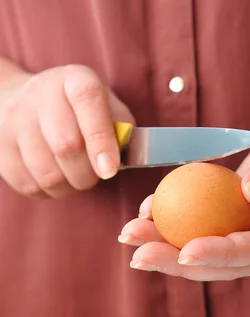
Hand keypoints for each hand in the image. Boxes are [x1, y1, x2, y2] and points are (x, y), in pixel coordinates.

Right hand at [0, 64, 133, 197]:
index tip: (109, 170)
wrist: (24, 103)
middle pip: (66, 146)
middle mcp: (40, 94)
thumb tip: (126, 157)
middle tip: (95, 175)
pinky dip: (49, 191)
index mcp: (74, 80)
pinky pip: (30, 186)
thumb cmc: (79, 114)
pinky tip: (55, 177)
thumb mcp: (107, 108)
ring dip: (69, 186)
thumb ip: (123, 130)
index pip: (88, 101)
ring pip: (48, 174)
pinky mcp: (0, 148)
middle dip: (88, 173)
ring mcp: (14, 120)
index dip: (100, 139)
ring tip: (74, 176)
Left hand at [119, 92, 249, 280]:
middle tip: (138, 255)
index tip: (187, 251)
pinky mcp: (235, 216)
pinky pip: (203, 227)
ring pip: (208, 251)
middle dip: (179, 264)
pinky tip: (144, 211)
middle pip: (226, 264)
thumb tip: (249, 192)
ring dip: (167, 248)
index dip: (223, 254)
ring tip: (129, 236)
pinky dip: (172, 223)